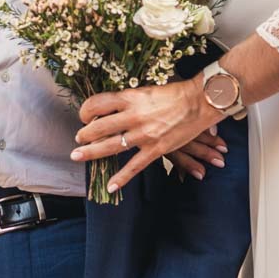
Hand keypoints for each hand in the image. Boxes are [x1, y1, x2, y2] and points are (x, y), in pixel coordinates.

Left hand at [72, 77, 217, 195]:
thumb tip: (111, 107)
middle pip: (99, 127)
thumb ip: (129, 100)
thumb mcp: (146, 91)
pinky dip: (121, 178)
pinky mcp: (156, 149)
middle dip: (84, 134)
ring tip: (78, 155)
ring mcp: (144, 134)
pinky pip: (134, 167)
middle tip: (79, 138)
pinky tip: (110, 187)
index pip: (97, 104)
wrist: (200, 102)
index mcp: (131, 98)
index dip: (85, 110)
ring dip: (91, 152)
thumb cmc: (175, 93)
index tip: (84, 116)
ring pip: (111, 146)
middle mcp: (134, 116)